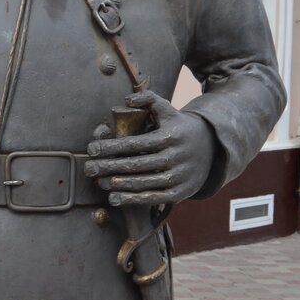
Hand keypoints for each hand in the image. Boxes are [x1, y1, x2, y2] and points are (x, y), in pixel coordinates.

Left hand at [85, 89, 215, 206]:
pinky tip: (114, 198)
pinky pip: (153, 198)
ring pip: (143, 183)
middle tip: (89, 168)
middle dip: (109, 167)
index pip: (135, 143)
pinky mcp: (180, 193)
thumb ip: (148, 99)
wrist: (211, 148)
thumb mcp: (167, 109)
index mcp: (170, 136)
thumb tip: (126, 100)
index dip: (111, 147)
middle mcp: (176, 157)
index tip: (92, 149)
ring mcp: (179, 176)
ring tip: (99, 182)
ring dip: (118, 185)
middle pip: (136, 164)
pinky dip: (132, 200)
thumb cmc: (178, 127)